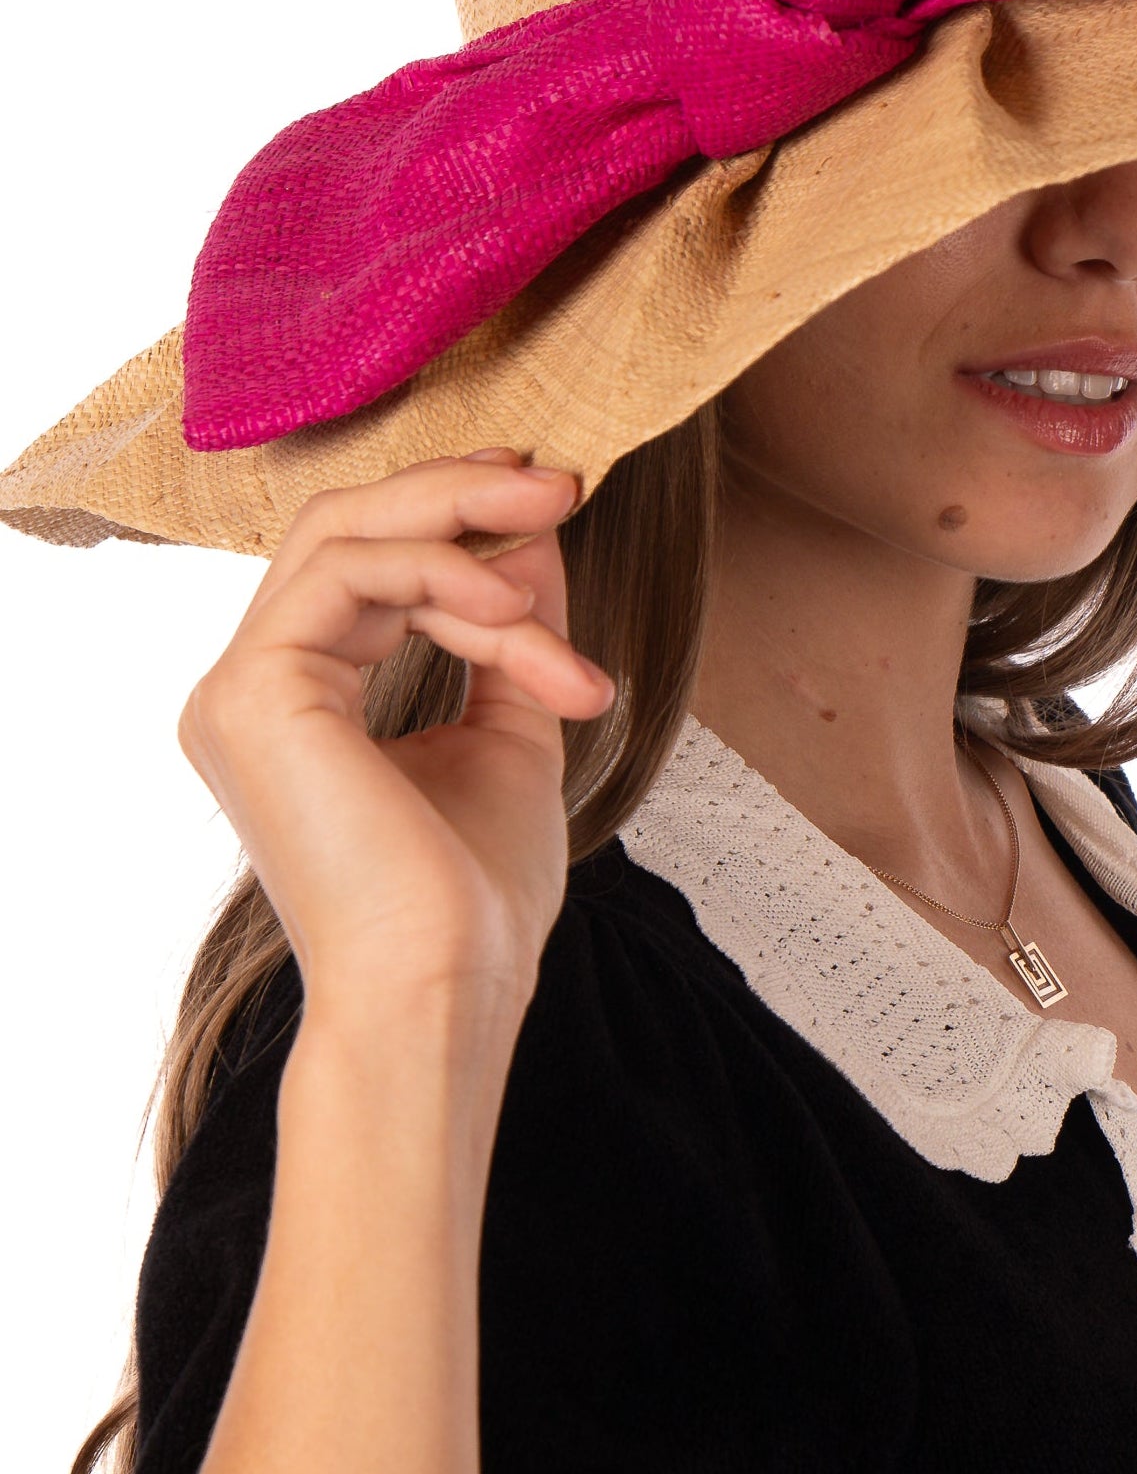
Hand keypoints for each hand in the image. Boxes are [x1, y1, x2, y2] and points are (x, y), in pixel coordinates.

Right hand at [178, 452, 615, 1022]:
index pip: (369, 567)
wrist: (441, 991)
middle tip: (562, 482)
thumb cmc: (470, 902)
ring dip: (468, 527)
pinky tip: (515, 612)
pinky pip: (350, 572)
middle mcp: (248, 690)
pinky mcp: (252, 692)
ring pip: (345, 534)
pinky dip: (445, 574)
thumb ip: (511, 633)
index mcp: (295, 703)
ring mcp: (237, 690)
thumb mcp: (510, 734)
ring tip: (558, 537)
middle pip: (343, 528)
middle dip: (460, 493)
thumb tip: (534, 536)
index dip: (464, 527)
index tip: (560, 512)